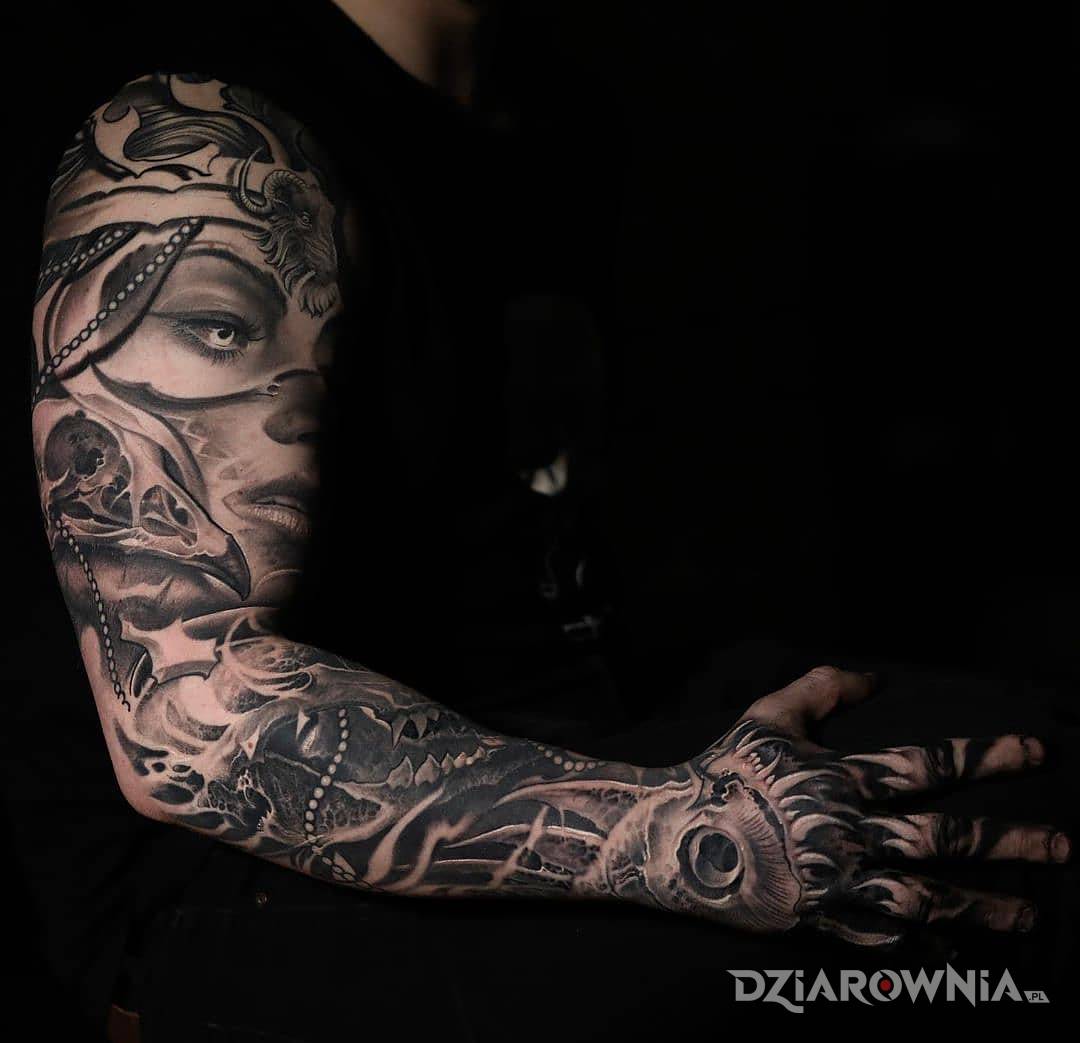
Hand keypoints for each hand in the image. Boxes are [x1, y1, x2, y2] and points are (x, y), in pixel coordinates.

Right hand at [632, 667, 1069, 945]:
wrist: (674, 836)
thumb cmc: (722, 770)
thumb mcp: (766, 715)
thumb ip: (820, 688)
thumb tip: (874, 676)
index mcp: (838, 779)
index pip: (926, 765)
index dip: (983, 756)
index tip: (1034, 754)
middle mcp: (846, 832)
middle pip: (942, 839)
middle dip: (1008, 842)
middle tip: (1064, 848)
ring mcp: (835, 882)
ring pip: (927, 897)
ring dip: (986, 905)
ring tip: (1032, 912)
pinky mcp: (819, 919)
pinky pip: (884, 933)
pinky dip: (925, 938)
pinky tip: (959, 941)